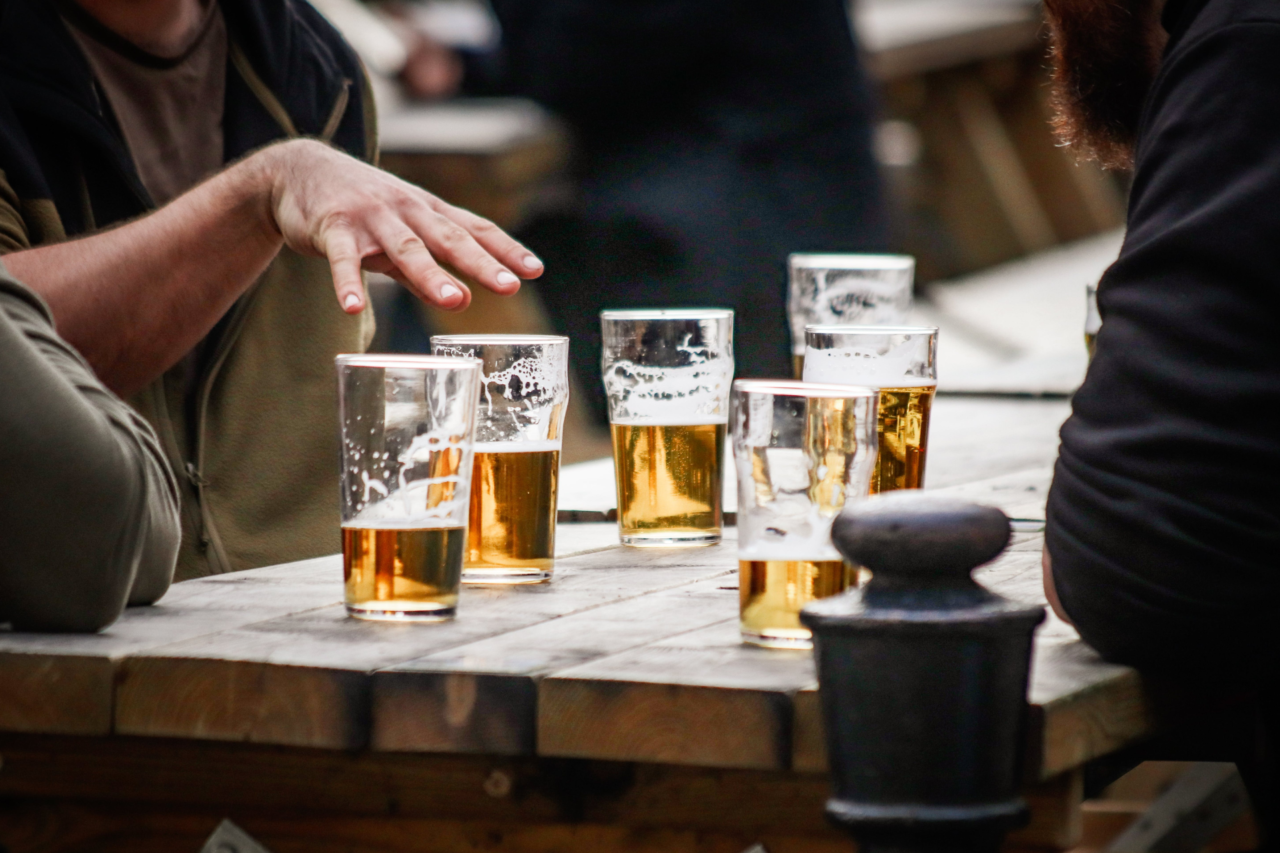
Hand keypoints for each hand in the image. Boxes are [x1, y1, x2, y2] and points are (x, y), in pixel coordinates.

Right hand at [264, 139, 542, 313]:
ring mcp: (370, 218)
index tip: (535, 270)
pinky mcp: (333, 227)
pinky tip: (353, 308)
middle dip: (480, 263)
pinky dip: (347, 283)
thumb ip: (426, 267)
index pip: (475, 229)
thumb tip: (462, 297)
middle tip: (509, 286)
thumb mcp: (399, 235)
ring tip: (455, 301)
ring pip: (405, 248)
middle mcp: (407, 211)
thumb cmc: (360, 210)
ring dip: (430, 275)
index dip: (506, 249)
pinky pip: (342, 259)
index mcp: (429, 213)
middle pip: (449, 238)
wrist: (298, 171)